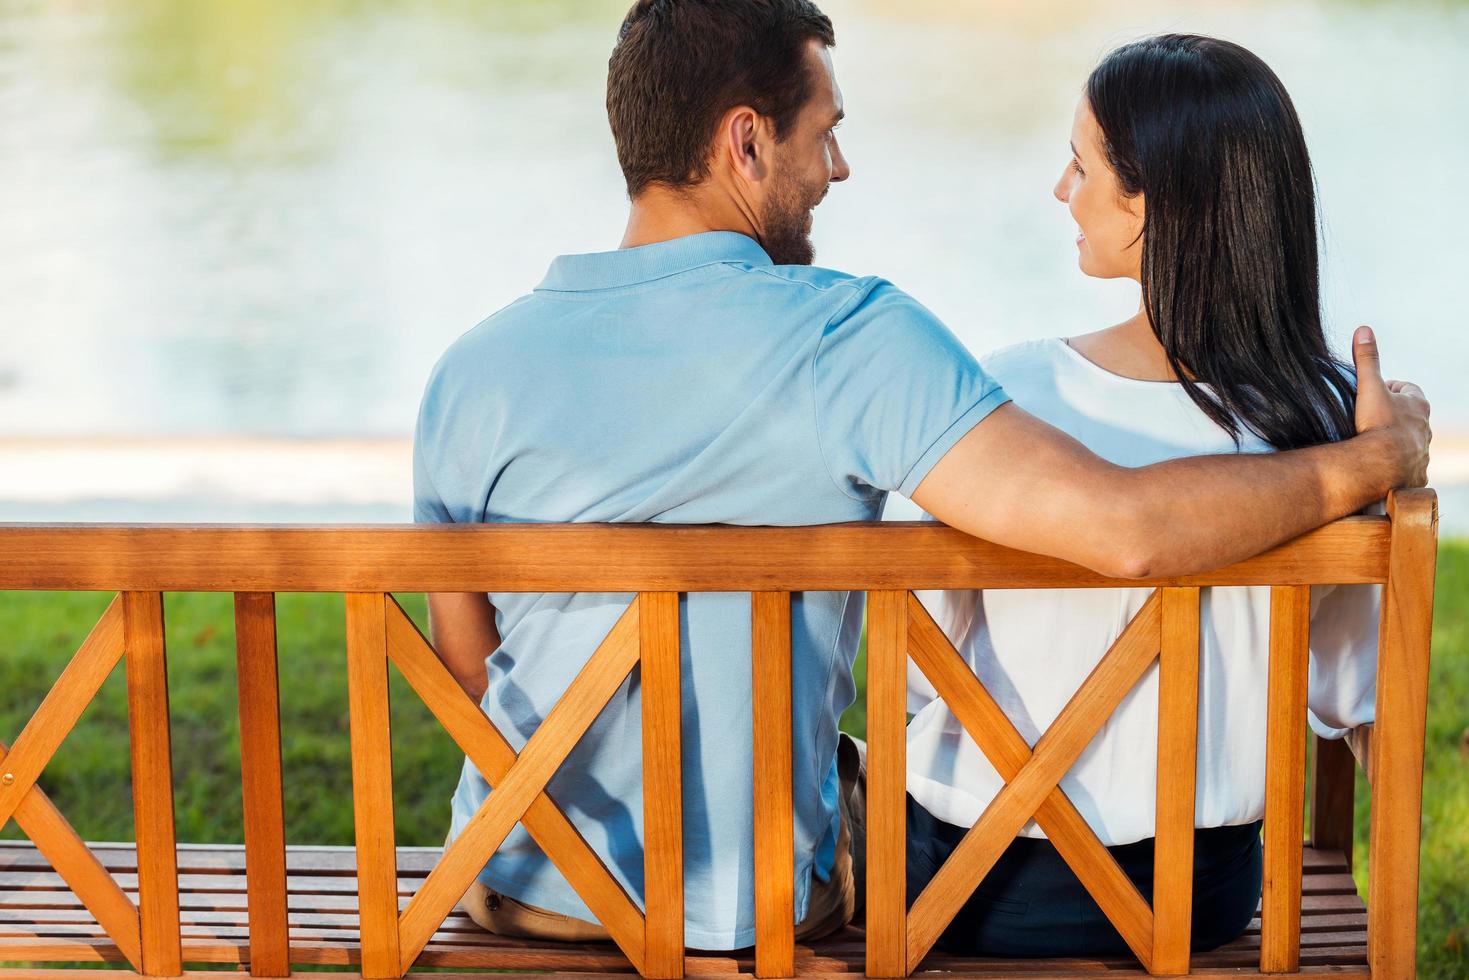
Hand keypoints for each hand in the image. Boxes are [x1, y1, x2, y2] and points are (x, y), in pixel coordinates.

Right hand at [1352, 325, 1429, 488]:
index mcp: (1418, 405)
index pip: (1408, 390)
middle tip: (1372, 416)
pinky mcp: (1416, 472)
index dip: (1392, 388)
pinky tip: (1380, 465)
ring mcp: (1422, 450)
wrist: (1383, 466)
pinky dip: (1396, 463)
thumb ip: (1368, 360)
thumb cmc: (1378, 425)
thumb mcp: (1370, 387)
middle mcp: (1425, 427)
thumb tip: (1364, 330)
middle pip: (1411, 415)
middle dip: (1395, 414)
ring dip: (1396, 439)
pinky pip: (1407, 464)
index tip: (1376, 392)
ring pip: (1410, 440)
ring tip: (1374, 443)